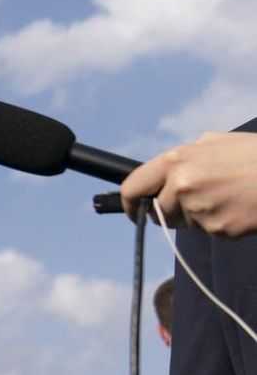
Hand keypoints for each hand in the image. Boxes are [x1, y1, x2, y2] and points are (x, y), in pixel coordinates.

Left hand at [121, 132, 256, 237]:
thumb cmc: (255, 157)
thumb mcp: (216, 143)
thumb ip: (186, 157)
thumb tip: (164, 170)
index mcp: (176, 160)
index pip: (133, 187)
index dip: (129, 203)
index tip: (134, 212)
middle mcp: (182, 184)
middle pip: (159, 211)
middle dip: (172, 211)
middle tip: (199, 201)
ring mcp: (199, 208)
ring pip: (185, 223)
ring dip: (199, 217)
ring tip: (227, 197)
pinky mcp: (218, 228)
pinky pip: (210, 231)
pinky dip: (222, 224)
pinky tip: (239, 207)